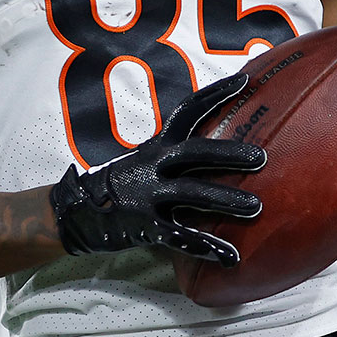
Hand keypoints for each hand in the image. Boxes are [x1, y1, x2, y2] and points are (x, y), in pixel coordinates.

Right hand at [50, 72, 265, 266]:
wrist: (75, 212)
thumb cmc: (120, 186)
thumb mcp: (143, 161)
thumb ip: (173, 158)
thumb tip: (219, 152)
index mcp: (155, 146)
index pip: (187, 112)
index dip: (215, 94)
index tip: (245, 80)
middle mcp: (151, 165)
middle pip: (194, 153)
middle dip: (228, 154)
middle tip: (260, 158)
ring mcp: (146, 195)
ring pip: (192, 194)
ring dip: (225, 200)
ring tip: (256, 208)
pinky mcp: (143, 226)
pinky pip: (180, 236)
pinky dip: (207, 246)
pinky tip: (230, 256)